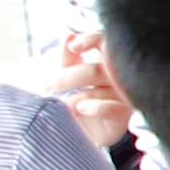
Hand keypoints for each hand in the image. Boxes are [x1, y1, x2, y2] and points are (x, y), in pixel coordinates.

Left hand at [46, 27, 131, 151]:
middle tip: (45, 89)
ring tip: (63, 107)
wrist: (78, 134)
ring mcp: (124, 96)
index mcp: (107, 61)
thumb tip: (68, 35)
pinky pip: (113, 108)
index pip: (103, 42)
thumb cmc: (74, 102)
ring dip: (76, 99)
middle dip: (66, 79)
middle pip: (94, 71)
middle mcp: (118, 76)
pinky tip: (82, 109)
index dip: (91, 40)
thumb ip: (68, 58)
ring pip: (99, 91)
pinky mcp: (124, 116)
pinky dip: (96, 108)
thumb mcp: (66, 78)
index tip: (74, 46)